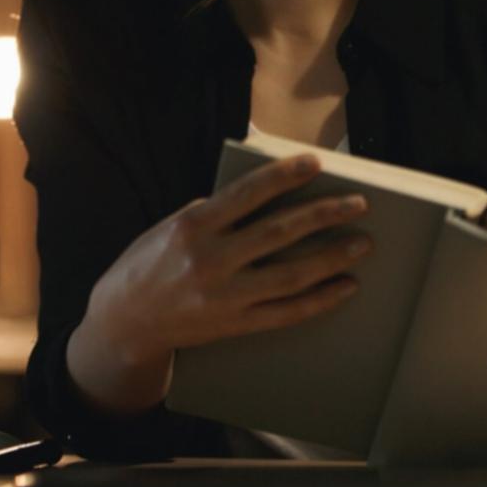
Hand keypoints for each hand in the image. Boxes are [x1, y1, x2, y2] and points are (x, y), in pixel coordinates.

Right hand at [66, 153, 370, 413]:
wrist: (124, 320)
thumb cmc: (150, 262)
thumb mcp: (173, 225)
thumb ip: (215, 211)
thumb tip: (266, 195)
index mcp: (194, 225)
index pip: (248, 193)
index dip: (284, 176)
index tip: (316, 162)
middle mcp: (211, 260)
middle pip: (280, 232)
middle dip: (324, 215)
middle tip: (359, 204)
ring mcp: (225, 296)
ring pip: (291, 275)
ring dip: (332, 258)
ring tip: (362, 244)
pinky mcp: (235, 324)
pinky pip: (287, 312)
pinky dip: (321, 300)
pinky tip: (346, 286)